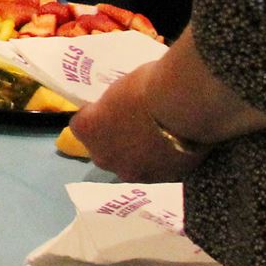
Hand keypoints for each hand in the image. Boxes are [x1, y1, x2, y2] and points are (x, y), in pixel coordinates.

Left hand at [69, 61, 204, 182]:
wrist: (185, 105)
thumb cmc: (149, 85)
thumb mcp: (120, 87)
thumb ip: (113, 105)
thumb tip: (120, 108)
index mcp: (86, 129)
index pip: (81, 125)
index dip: (97, 116)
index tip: (111, 108)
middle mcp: (103, 157)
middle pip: (103, 150)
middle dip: (115, 140)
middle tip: (135, 125)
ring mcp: (132, 173)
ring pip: (129, 165)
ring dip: (138, 155)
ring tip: (158, 138)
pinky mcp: (159, 181)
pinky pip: (155, 171)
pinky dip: (162, 162)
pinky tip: (175, 147)